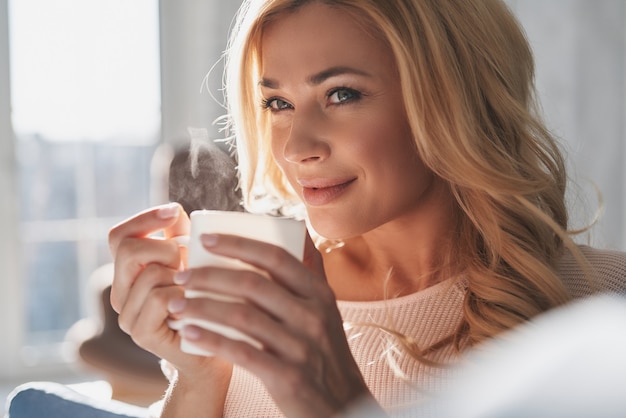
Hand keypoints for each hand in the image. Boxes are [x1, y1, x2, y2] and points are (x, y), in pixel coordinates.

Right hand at [107, 203, 230, 378]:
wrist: (214, 350)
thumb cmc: (207, 301)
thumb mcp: (193, 263)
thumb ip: (180, 236)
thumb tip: (173, 211)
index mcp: (128, 273)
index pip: (119, 236)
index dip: (145, 219)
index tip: (174, 212)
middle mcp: (120, 292)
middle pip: (128, 249)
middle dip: (168, 247)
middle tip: (191, 261)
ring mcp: (126, 315)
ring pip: (150, 273)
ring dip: (183, 273)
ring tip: (199, 286)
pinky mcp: (141, 333)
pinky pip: (161, 298)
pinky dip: (185, 294)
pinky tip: (197, 301)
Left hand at [169, 232, 377, 416]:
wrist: (344, 404)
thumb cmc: (326, 352)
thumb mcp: (327, 309)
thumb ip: (311, 274)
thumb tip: (296, 232)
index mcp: (319, 293)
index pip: (276, 257)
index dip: (239, 245)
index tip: (206, 239)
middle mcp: (312, 315)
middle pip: (253, 284)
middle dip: (210, 276)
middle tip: (181, 276)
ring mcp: (300, 347)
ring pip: (242, 316)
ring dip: (202, 307)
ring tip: (176, 304)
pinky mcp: (287, 377)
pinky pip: (240, 352)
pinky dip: (210, 340)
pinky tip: (189, 333)